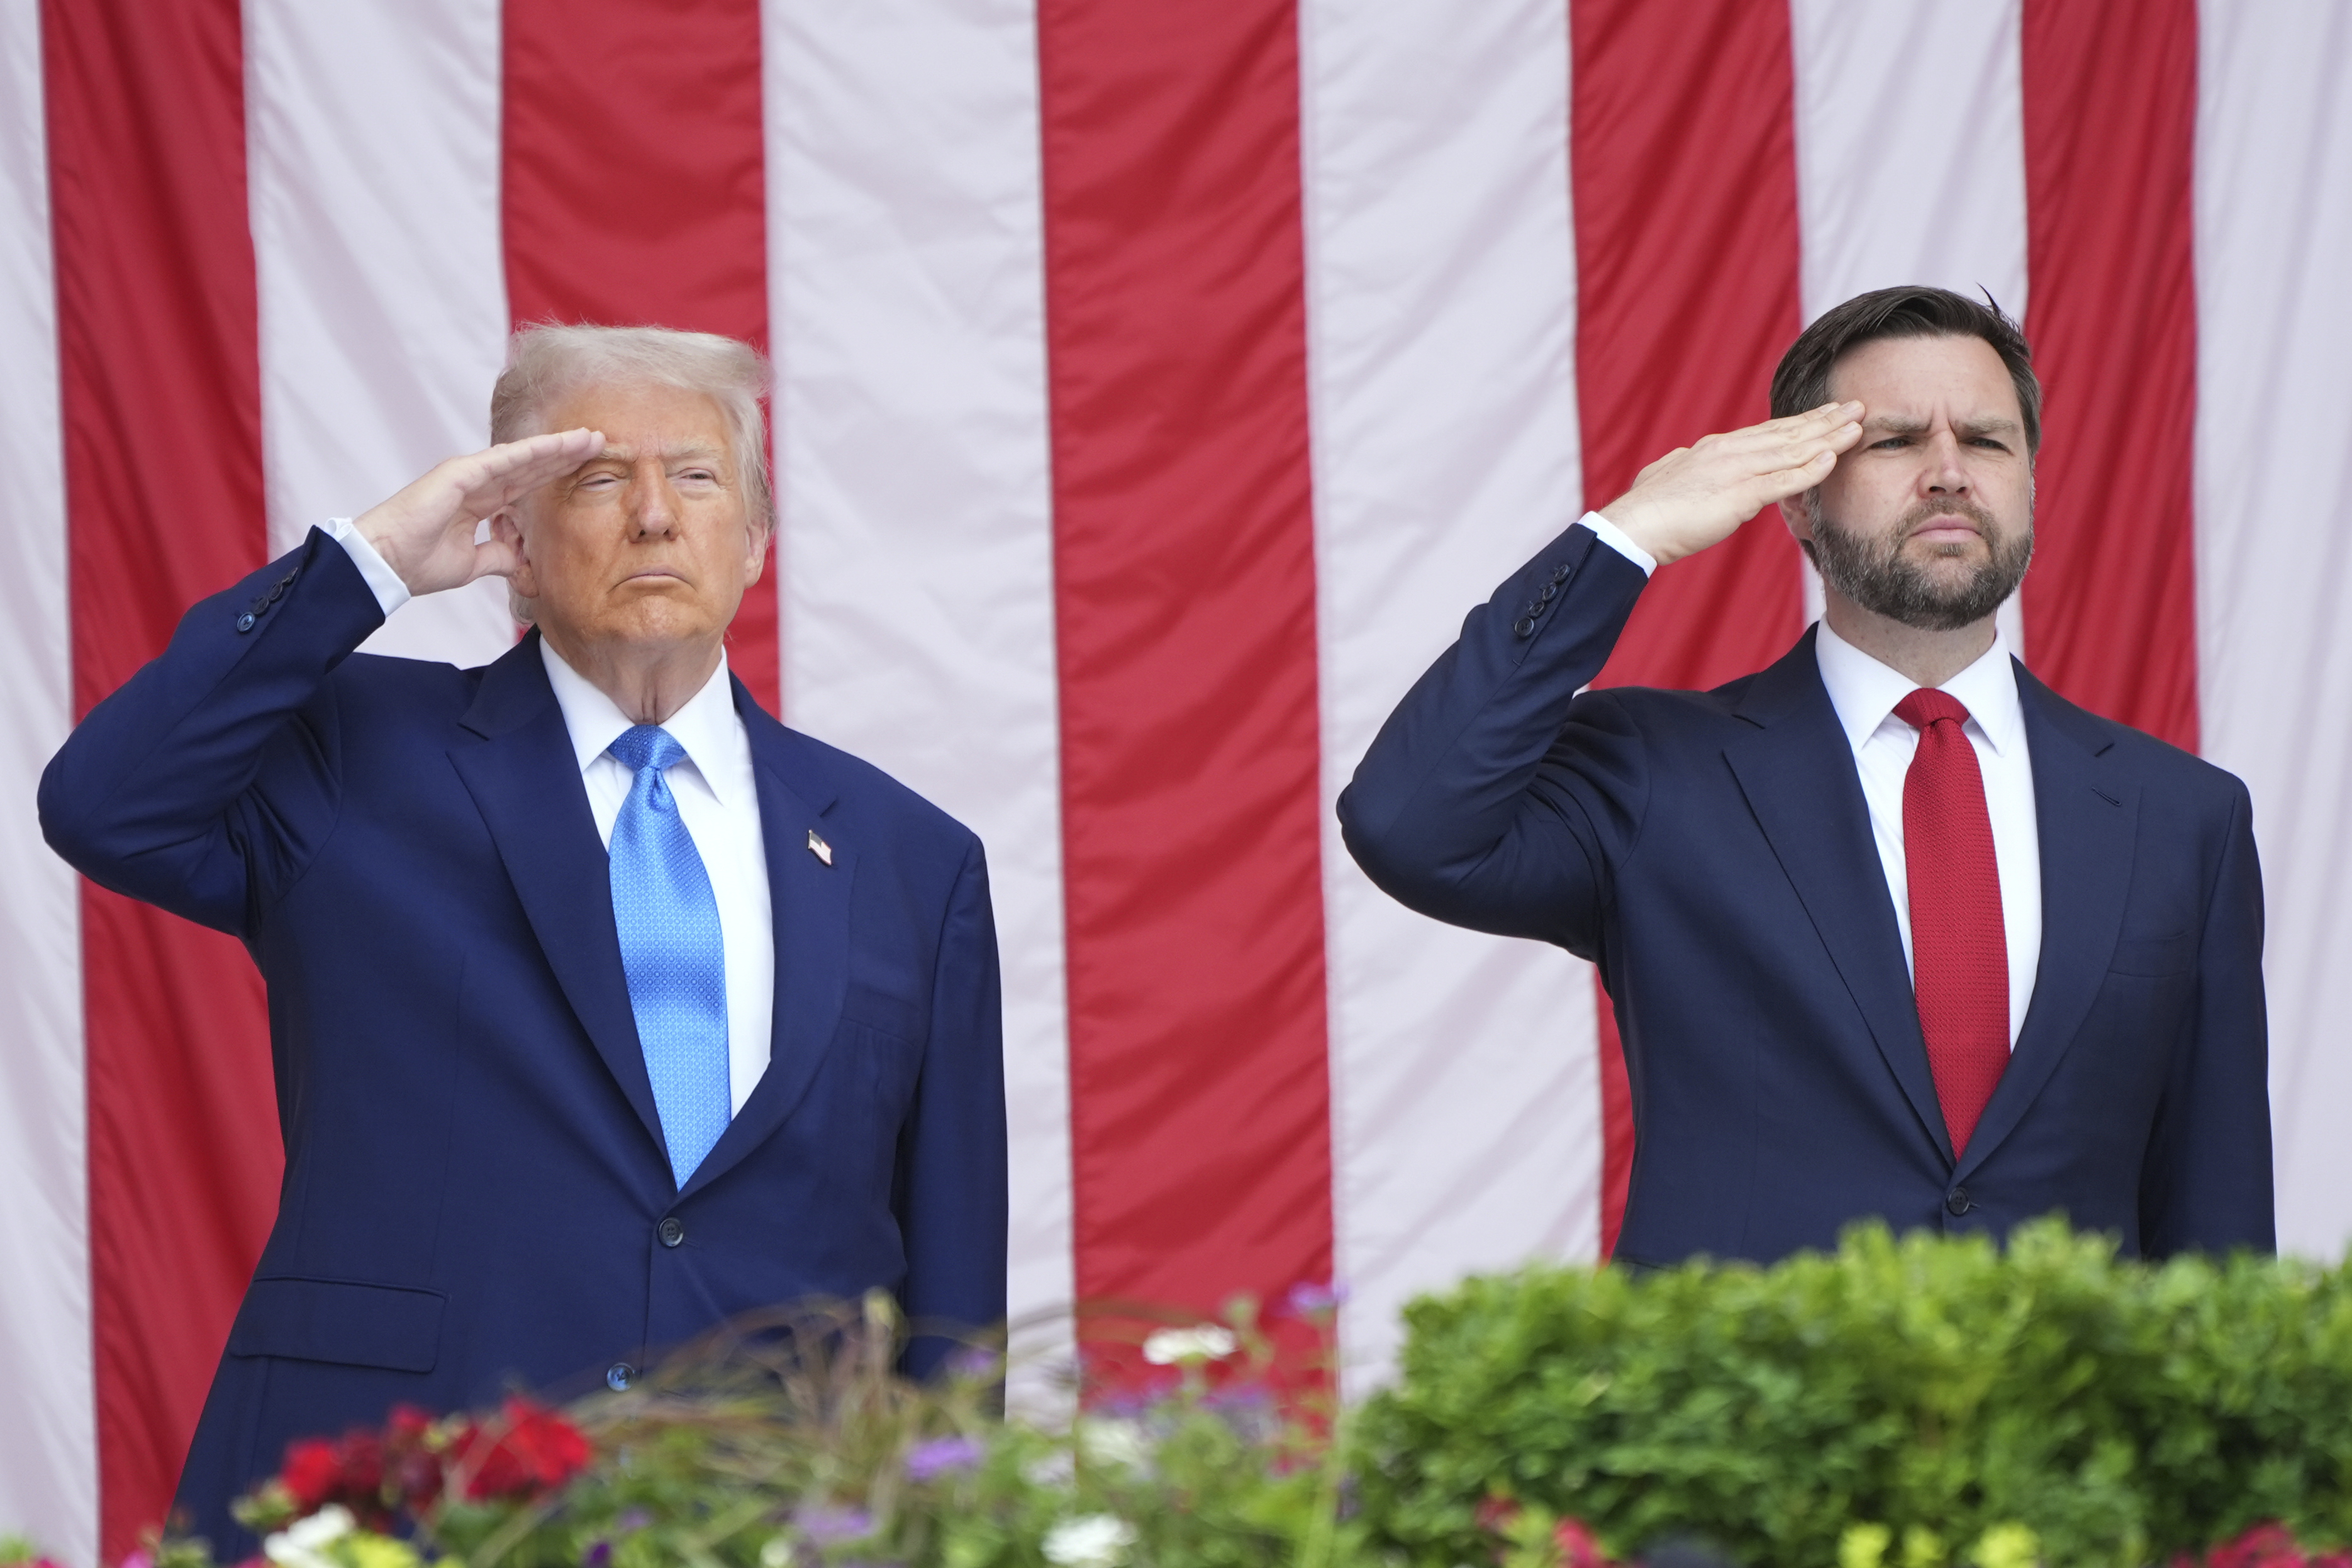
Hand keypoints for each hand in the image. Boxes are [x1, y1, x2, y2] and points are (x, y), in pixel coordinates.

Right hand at [351, 429, 603, 596]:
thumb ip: (498, 556)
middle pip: (531, 465)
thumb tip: (522, 559)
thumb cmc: (418, 563)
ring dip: (555, 447)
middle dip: (564, 454)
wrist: (385, 565)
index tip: (587, 467)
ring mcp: (467, 475)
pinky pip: (501, 460)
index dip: (556, 473)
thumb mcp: (472, 564)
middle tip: (598, 442)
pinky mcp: (457, 474)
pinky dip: (529, 453)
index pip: (527, 484)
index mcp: (480, 502)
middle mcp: (476, 483)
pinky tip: (555, 446)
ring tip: (588, 438)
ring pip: (521, 457)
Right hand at [1598, 401, 1863, 565]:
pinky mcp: (1738, 495)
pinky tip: (1832, 459)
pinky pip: (1782, 480)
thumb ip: (1685, 466)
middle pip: (1788, 433)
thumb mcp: (1669, 476)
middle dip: (1826, 420)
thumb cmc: (1645, 508)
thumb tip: (1685, 459)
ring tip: (1858, 426)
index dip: (1803, 421)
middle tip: (1858, 406)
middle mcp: (1730, 451)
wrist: (1630, 526)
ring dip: (1828, 438)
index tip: (1828, 413)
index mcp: (1716, 448)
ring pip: (1792, 450)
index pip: (1770, 431)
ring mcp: (1735, 471)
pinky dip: (1810, 469)